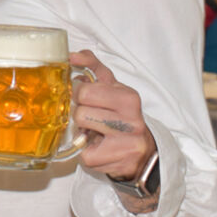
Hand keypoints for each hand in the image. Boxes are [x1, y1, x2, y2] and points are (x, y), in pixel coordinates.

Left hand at [69, 50, 156, 188]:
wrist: (143, 152)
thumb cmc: (122, 115)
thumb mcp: (113, 88)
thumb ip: (94, 67)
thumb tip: (72, 55)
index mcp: (129, 97)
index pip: (87, 90)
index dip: (78, 93)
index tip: (82, 95)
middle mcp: (131, 119)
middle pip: (81, 111)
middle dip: (80, 112)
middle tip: (89, 115)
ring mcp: (125, 142)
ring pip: (82, 130)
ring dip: (82, 131)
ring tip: (94, 131)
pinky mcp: (116, 161)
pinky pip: (84, 153)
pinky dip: (86, 151)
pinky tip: (99, 148)